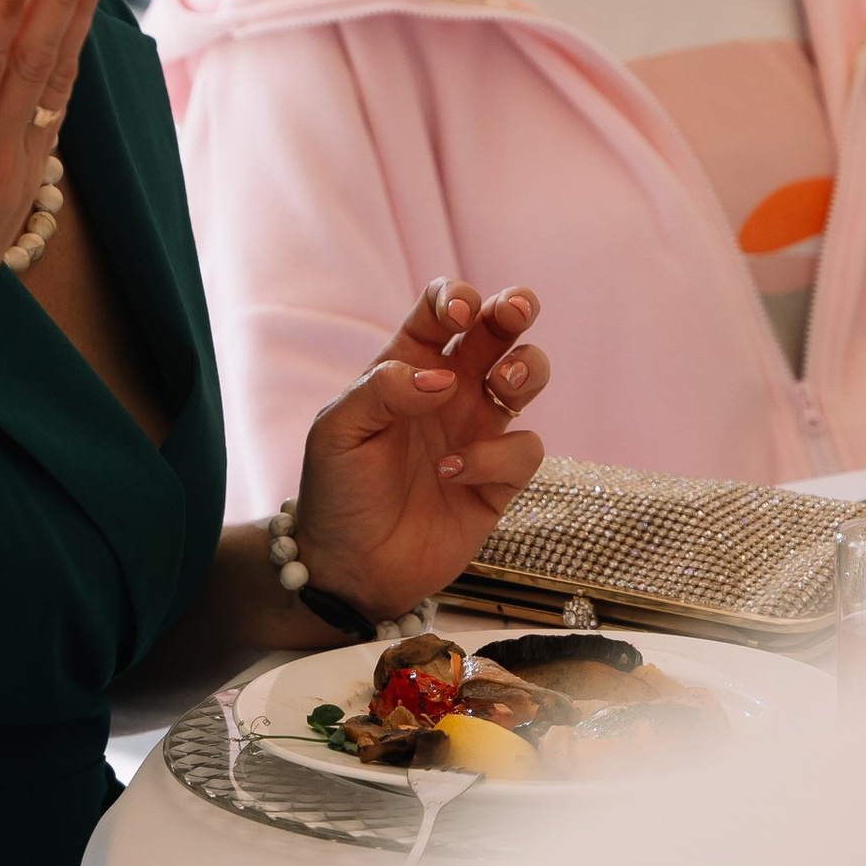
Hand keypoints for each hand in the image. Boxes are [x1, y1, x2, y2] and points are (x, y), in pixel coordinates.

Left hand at [292, 281, 548, 618]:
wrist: (349, 566)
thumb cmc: (337, 492)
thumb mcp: (337, 431)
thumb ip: (381, 389)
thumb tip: (441, 378)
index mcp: (409, 365)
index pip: (441, 310)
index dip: (456, 298)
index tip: (458, 315)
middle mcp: (451, 391)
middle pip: (498, 329)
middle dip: (515, 308)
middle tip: (514, 311)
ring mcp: (478, 432)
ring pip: (528, 376)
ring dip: (529, 367)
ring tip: (503, 381)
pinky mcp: (499, 481)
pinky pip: (524, 450)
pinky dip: (496, 455)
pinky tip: (452, 472)